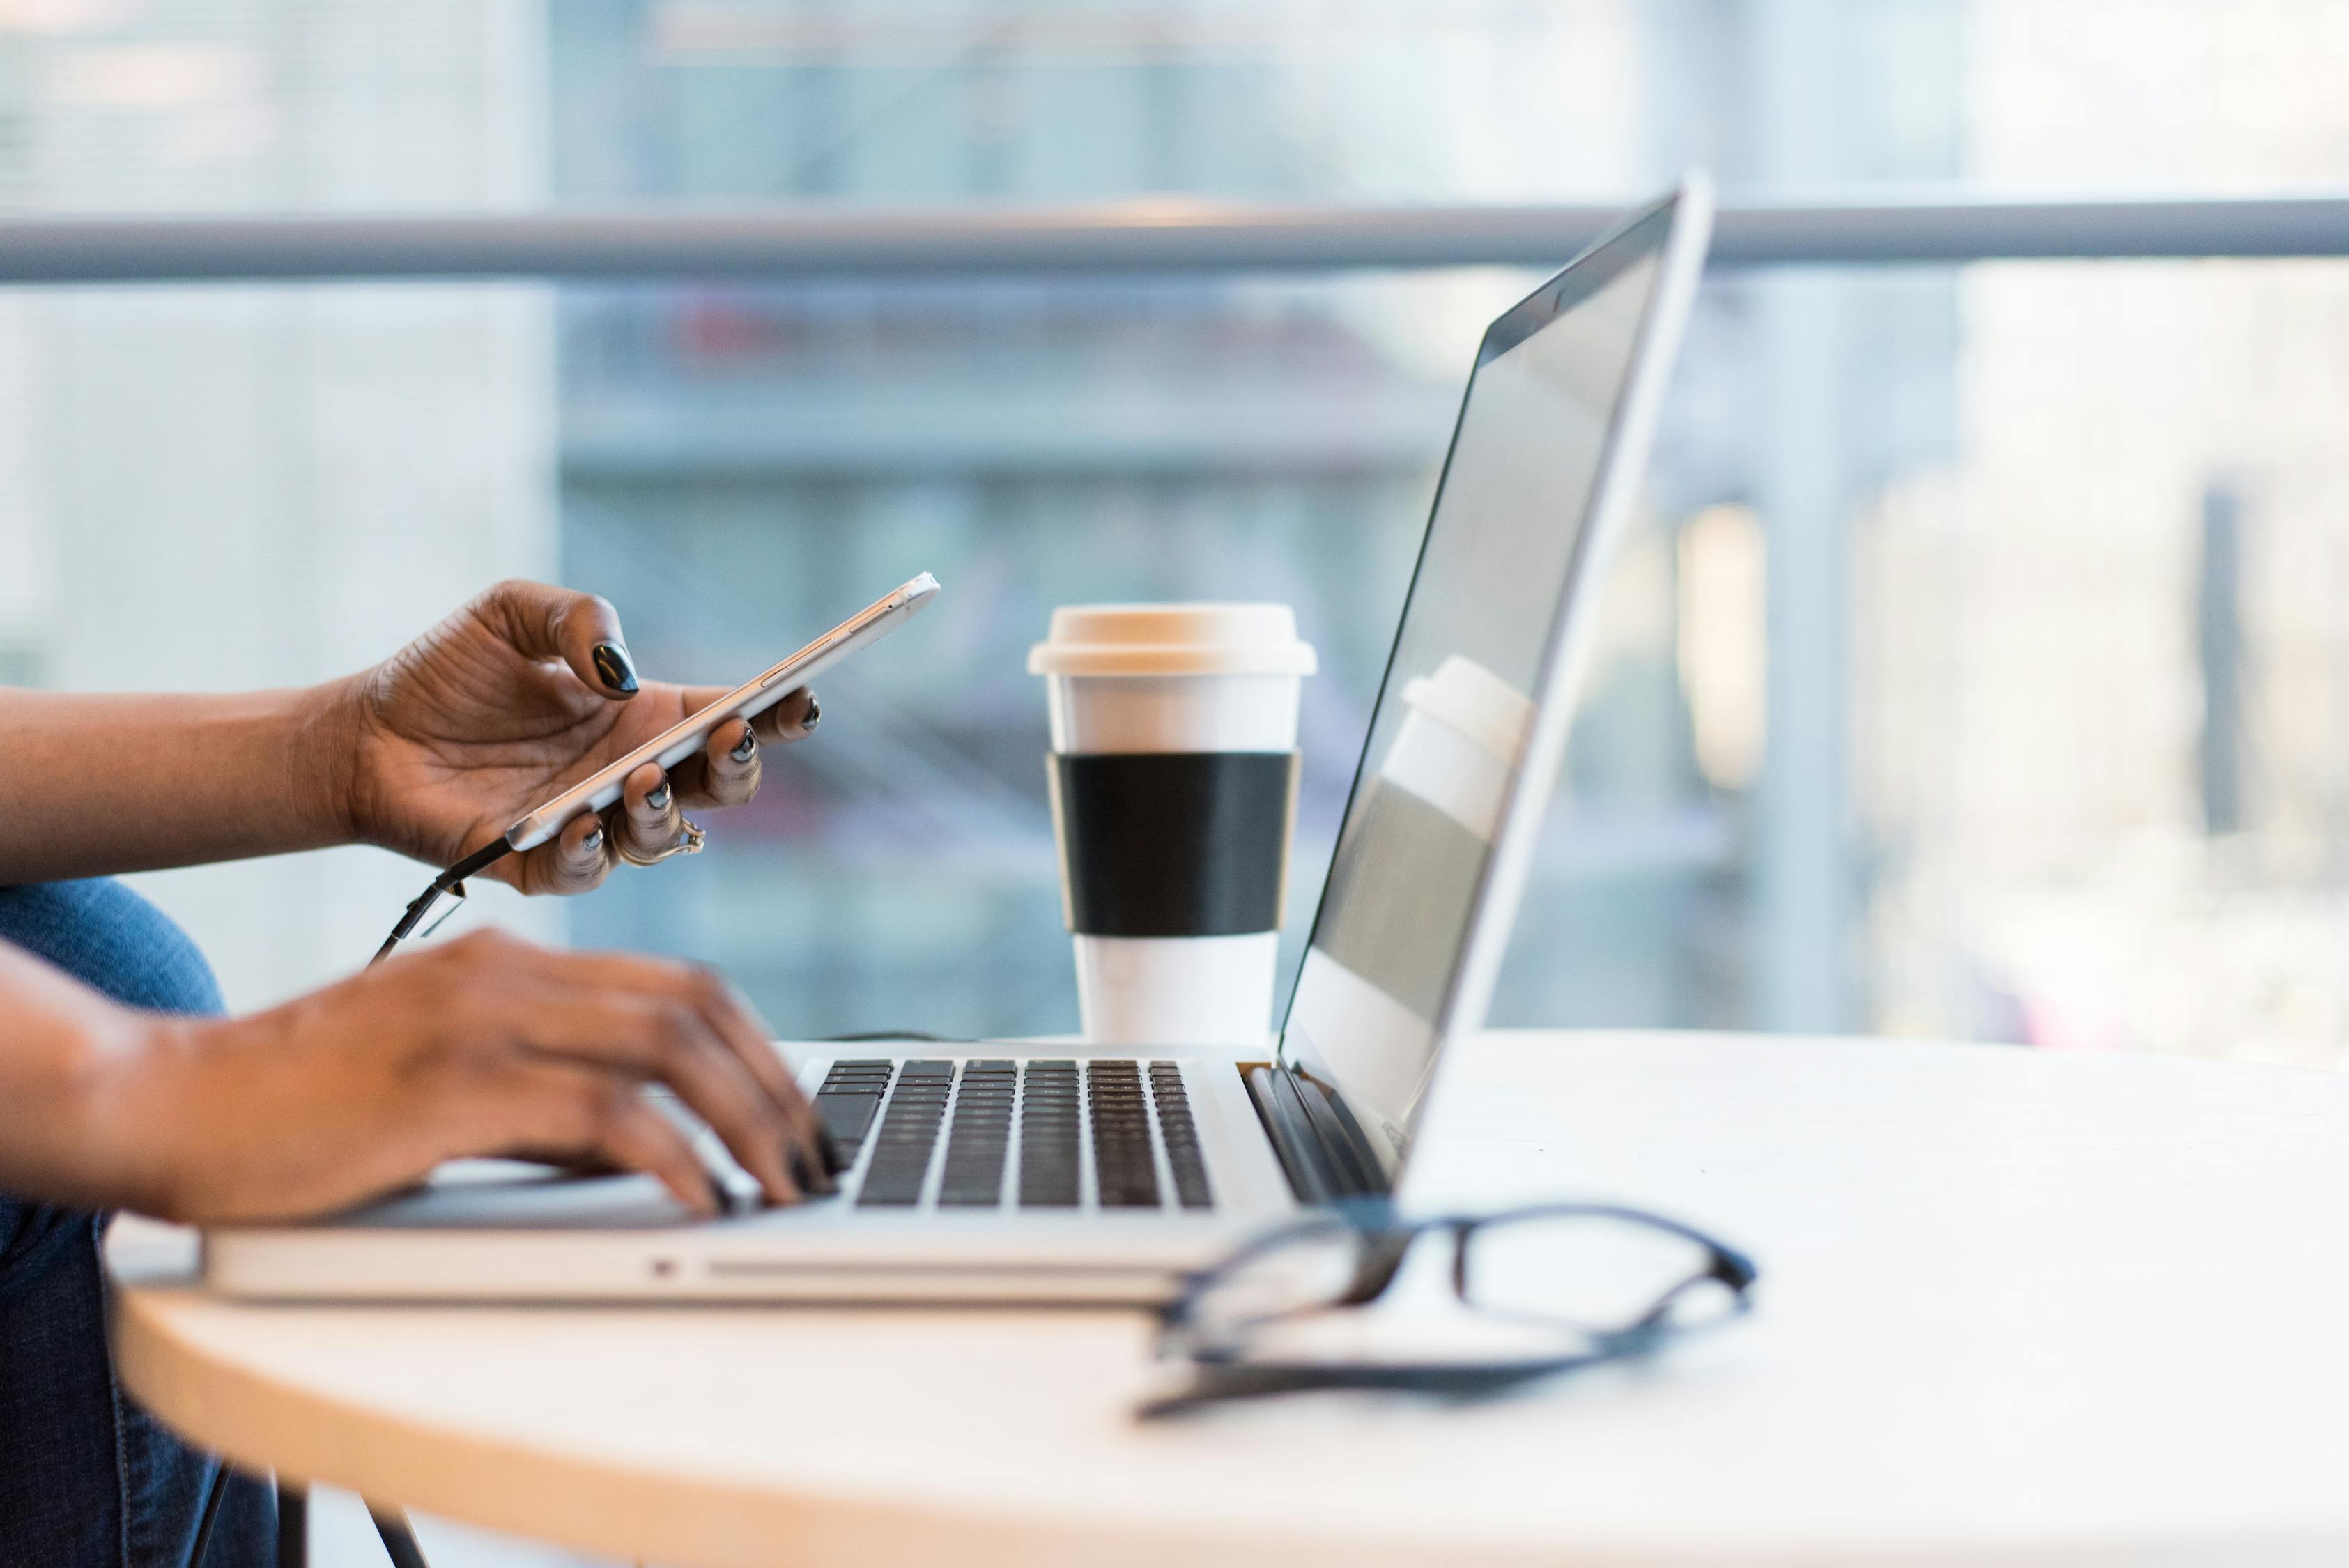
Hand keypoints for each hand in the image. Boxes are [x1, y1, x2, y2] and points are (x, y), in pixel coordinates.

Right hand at [99, 930, 837, 1223]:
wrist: (171, 1102)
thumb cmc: (301, 1107)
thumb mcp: (444, 1083)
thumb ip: (543, 1100)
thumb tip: (641, 1149)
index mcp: (510, 961)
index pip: (678, 983)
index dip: (757, 1045)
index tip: (795, 1111)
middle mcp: (507, 972)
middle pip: (694, 1005)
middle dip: (775, 1085)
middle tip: (813, 1156)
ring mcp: (480, 1020)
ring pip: (667, 1047)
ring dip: (745, 1121)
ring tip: (782, 1185)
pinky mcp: (452, 1085)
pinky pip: (601, 1113)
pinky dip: (670, 1157)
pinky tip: (700, 1199)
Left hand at [332, 580, 820, 892]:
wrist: (362, 734)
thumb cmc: (445, 673)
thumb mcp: (511, 612)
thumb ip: (577, 618)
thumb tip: (621, 672)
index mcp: (642, 717)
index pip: (730, 718)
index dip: (775, 712)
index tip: (801, 696)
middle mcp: (630, 775)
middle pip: (719, 788)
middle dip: (739, 767)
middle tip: (729, 737)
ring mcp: (591, 825)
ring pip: (664, 839)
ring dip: (665, 811)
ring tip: (642, 778)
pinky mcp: (538, 866)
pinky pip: (585, 872)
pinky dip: (591, 851)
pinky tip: (580, 820)